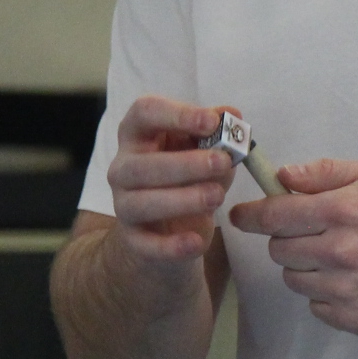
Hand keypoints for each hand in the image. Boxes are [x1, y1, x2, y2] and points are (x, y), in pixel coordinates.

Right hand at [103, 95, 238, 274]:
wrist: (169, 229)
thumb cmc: (187, 177)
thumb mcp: (205, 151)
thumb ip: (219, 133)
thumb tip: (234, 115)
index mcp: (139, 135)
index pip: (144, 112)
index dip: (176, 114)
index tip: (211, 122)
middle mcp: (123, 168)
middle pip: (142, 164)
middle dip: (184, 163)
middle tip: (222, 163)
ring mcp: (123, 204)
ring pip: (141, 203)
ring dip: (182, 199)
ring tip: (217, 196)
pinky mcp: (132, 239)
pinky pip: (146, 244)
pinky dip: (172, 245)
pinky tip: (197, 241)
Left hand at [228, 159, 357, 335]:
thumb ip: (326, 172)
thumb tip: (285, 176)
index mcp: (342, 211)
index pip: (275, 215)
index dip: (251, 215)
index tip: (241, 216)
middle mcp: (340, 252)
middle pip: (279, 249)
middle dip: (286, 238)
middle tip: (310, 233)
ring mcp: (345, 290)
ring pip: (293, 279)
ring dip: (305, 267)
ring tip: (336, 256)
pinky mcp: (353, 318)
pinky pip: (315, 306)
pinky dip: (324, 294)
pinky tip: (350, 280)